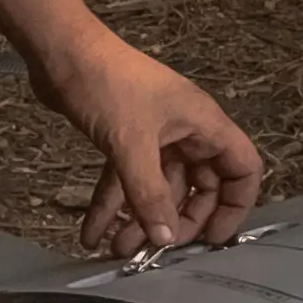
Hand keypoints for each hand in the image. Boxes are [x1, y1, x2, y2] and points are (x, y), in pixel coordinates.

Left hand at [45, 31, 264, 253]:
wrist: (60, 51)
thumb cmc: (106, 84)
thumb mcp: (131, 144)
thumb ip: (149, 195)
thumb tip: (165, 239)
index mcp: (203, 124)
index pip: (242, 168)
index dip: (235, 206)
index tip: (214, 239)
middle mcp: (185, 131)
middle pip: (200, 187)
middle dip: (179, 221)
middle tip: (157, 250)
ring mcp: (154, 135)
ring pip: (159, 188)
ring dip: (140, 220)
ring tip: (117, 251)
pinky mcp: (124, 138)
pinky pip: (126, 180)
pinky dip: (112, 206)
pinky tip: (91, 234)